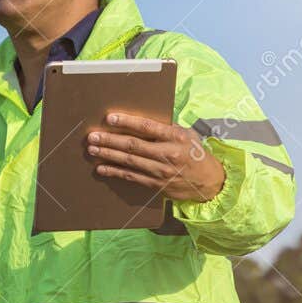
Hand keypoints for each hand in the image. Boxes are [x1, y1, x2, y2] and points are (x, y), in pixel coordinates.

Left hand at [86, 111, 225, 202]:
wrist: (209, 183)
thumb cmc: (196, 154)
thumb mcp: (187, 134)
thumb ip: (167, 128)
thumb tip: (142, 121)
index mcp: (175, 137)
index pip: (147, 127)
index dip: (127, 122)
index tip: (110, 118)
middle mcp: (167, 154)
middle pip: (133, 145)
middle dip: (110, 140)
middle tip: (92, 136)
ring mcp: (161, 171)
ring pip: (129, 161)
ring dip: (108, 155)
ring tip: (92, 149)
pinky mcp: (156, 184)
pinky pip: (131, 177)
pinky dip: (115, 172)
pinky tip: (101, 168)